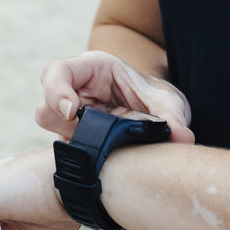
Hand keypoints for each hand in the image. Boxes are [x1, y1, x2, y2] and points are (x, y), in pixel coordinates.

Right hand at [35, 49, 193, 143]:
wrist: (157, 112)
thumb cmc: (155, 95)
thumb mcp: (168, 101)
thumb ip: (174, 117)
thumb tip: (183, 137)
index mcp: (91, 69)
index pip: (56, 73)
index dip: (57, 92)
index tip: (74, 113)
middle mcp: (75, 92)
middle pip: (46, 108)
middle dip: (66, 125)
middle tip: (93, 136)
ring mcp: (72, 119)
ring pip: (53, 133)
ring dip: (78, 143)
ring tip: (110, 146)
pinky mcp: (75, 141)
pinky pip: (68, 152)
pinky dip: (85, 158)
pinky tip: (108, 159)